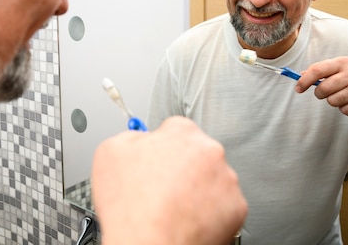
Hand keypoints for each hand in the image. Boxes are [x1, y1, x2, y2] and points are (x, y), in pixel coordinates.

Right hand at [91, 116, 246, 244]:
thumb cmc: (132, 208)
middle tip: (162, 188)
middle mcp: (210, 152)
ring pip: (212, 179)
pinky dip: (209, 212)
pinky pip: (223, 205)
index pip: (175, 129)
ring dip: (197, 189)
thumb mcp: (111, 152)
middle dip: (182, 168)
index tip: (157, 159)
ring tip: (173, 208)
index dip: (162, 147)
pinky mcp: (236, 208)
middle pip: (197, 153)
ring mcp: (226, 180)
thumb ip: (131, 137)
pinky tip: (187, 219)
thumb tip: (139, 139)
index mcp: (182, 133)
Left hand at [295, 56, 347, 115]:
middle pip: (323, 88)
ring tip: (343, 95)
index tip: (298, 88)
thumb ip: (320, 70)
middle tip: (325, 92)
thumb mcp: (339, 68)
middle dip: (320, 93)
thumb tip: (301, 75)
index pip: (318, 70)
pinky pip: (343, 110)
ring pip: (332, 101)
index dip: (305, 81)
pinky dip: (344, 108)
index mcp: (344, 62)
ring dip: (333, 101)